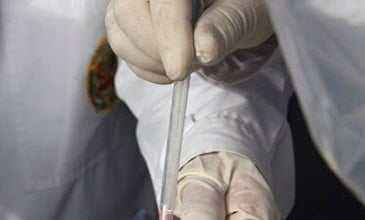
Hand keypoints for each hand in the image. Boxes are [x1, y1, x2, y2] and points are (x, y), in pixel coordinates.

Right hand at [106, 0, 273, 82]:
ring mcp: (133, 0)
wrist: (233, 9)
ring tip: (185, 63)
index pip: (163, 0)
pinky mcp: (126, 20)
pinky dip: (146, 67)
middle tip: (190, 64)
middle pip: (127, 13)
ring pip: (120, 34)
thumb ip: (225, 28)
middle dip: (157, 50)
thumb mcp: (245, 13)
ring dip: (150, 62)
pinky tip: (171, 65)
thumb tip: (203, 49)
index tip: (181, 68)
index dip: (169, 34)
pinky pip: (122, 48)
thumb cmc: (242, 3)